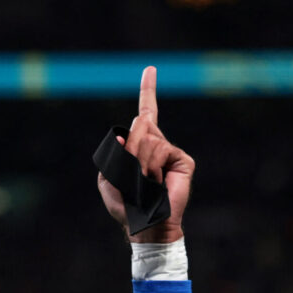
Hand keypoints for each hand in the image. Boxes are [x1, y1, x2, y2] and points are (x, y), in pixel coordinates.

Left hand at [97, 66, 194, 242]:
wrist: (145, 223)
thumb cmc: (125, 205)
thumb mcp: (109, 180)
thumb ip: (113, 156)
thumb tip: (123, 136)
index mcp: (139, 147)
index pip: (146, 114)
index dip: (148, 91)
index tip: (150, 68)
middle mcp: (157, 144)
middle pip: (139, 127)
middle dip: (129, 150)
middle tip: (132, 175)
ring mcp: (171, 151)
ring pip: (147, 140)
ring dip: (138, 162)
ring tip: (143, 183)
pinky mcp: (183, 160)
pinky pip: (159, 150)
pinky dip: (150, 167)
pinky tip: (155, 182)